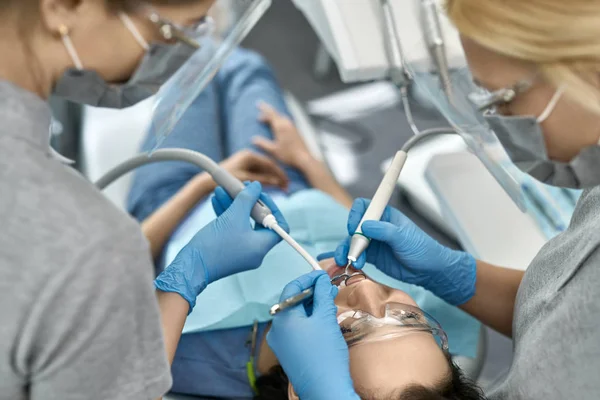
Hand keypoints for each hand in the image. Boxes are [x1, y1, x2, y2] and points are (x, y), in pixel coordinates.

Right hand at [155, 182, 287, 311]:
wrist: (191, 266)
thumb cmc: (215, 244)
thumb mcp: (234, 215)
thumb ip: (248, 198)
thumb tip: (256, 186)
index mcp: (262, 246)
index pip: (279, 225)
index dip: (272, 207)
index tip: (259, 195)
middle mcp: (255, 251)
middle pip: (258, 221)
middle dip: (248, 202)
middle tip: (240, 188)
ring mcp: (241, 252)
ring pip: (242, 223)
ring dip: (234, 205)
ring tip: (222, 190)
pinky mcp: (228, 251)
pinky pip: (232, 230)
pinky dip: (227, 215)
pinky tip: (216, 200)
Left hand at [219, 149, 288, 189]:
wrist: (206, 183)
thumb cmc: (223, 181)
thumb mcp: (245, 181)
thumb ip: (262, 180)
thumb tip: (277, 182)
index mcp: (249, 155)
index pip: (270, 163)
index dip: (279, 173)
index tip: (286, 182)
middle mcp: (248, 156)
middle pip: (267, 167)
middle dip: (277, 177)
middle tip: (286, 186)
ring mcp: (245, 163)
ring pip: (263, 172)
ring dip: (271, 180)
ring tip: (280, 189)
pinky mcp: (243, 169)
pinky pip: (257, 175)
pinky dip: (264, 182)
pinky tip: (269, 190)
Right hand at [253, 102, 312, 169]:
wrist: (304, 159)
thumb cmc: (289, 155)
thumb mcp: (273, 150)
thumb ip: (263, 144)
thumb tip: (254, 139)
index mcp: (281, 126)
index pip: (271, 113)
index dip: (264, 108)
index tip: (258, 104)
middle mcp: (287, 124)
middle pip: (276, 114)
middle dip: (268, 113)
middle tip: (260, 116)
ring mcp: (293, 127)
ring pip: (282, 117)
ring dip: (275, 117)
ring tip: (268, 120)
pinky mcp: (296, 131)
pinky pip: (286, 122)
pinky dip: (280, 121)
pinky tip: (279, 127)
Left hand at [267, 271, 358, 399]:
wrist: (325, 389)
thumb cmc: (325, 355)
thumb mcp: (325, 319)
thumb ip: (322, 295)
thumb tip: (320, 280)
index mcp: (281, 318)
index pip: (291, 289)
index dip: (308, 279)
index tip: (322, 275)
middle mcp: (277, 330)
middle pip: (293, 302)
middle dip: (312, 293)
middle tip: (329, 287)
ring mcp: (281, 342)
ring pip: (296, 316)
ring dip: (312, 306)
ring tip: (329, 301)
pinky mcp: (288, 352)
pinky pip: (297, 329)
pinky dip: (309, 320)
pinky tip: (324, 318)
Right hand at [332, 198, 475, 305]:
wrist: (429, 270)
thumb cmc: (421, 248)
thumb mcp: (404, 237)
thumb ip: (384, 230)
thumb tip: (364, 226)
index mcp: (385, 215)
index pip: (364, 207)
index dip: (355, 214)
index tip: (354, 228)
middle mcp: (376, 227)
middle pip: (353, 225)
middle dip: (350, 237)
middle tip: (353, 251)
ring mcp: (372, 242)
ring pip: (352, 242)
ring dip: (348, 251)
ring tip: (351, 262)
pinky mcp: (372, 256)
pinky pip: (356, 255)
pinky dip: (350, 259)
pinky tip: (353, 266)